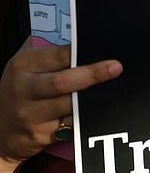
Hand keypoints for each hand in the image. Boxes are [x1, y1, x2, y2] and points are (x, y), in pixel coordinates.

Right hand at [0, 39, 121, 167]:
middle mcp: (24, 89)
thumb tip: (81, 38)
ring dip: (94, 99)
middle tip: (116, 68)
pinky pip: (73, 125)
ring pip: (71, 106)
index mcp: (22, 65)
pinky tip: (101, 110)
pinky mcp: (42, 135)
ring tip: (113, 90)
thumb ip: (49, 52)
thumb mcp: (26, 66)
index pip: (57, 55)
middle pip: (62, 82)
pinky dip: (89, 117)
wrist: (1, 130)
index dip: (80, 52)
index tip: (101, 48)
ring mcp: (32, 115)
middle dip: (92, 75)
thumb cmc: (22, 91)